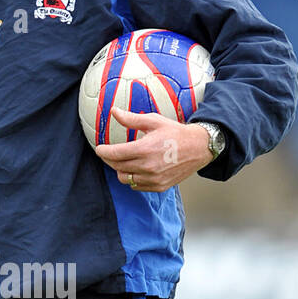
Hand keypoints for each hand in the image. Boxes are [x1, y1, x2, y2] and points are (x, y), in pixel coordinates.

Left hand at [94, 108, 212, 191]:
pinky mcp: (159, 186)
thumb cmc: (175, 133)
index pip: (114, 154)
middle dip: (110, 159)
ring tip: (126, 160)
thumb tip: (114, 112)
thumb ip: (131, 119)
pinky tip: (138, 169)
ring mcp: (153, 179)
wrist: (198, 148)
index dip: (103, 151)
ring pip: (125, 178)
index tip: (100, 148)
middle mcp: (148, 166)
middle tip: (110, 153)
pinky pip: (136, 186)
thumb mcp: (153, 121)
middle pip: (117, 167)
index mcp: (145, 149)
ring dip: (121, 170)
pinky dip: (133, 178)